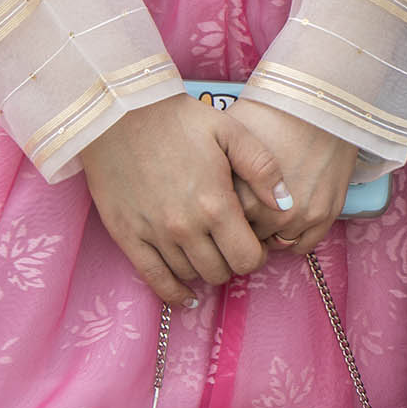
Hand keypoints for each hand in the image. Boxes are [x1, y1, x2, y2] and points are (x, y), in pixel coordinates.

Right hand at [80, 93, 290, 308]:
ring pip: (190, 275)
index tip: (252, 243)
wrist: (120, 111)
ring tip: (207, 252)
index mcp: (215, 203)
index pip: (247, 259)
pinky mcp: (127, 236)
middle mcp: (185, 226)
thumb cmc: (178, 118)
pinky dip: (172, 293)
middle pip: (220, 272)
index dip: (256, 256)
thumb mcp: (230, 131)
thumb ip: (263, 169)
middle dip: (230, 262)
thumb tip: (286, 204)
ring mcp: (154, 234)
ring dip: (203, 270)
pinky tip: (185, 295)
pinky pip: (153, 279)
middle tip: (229, 245)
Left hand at [224, 96, 358, 258]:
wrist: (318, 101)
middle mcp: (274, 213)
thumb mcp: (230, 137)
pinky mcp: (326, 214)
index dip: (221, 216)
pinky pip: (303, 245)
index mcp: (245, 198)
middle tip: (243, 206)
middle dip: (243, 226)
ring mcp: (303, 216)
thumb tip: (198, 188)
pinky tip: (285, 216)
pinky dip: (293, 236)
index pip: (223, 228)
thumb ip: (214, 171)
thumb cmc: (271, 113)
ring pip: (276, 245)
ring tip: (264, 209)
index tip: (221, 206)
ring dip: (268, 232)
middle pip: (249, 239)